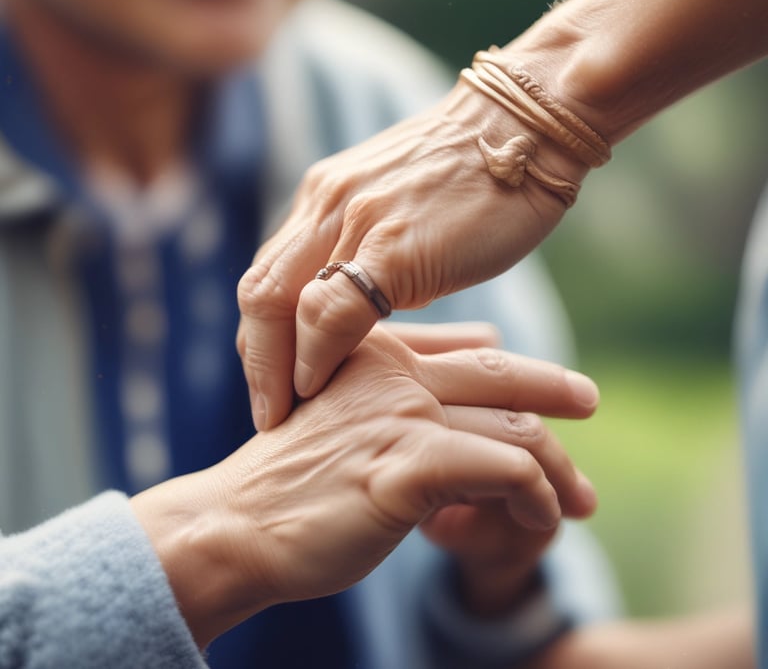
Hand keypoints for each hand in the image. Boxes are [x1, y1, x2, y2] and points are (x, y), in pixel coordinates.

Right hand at [132, 327, 597, 646]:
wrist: (236, 524)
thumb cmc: (294, 475)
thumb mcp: (345, 411)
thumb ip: (402, 376)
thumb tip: (473, 346)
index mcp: (378, 352)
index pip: (471, 350)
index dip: (516, 369)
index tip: (548, 390)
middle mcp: (395, 372)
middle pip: (502, 376)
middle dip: (555, 389)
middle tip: (591, 403)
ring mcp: (401, 414)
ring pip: (515, 428)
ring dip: (557, 469)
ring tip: (577, 501)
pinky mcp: (407, 464)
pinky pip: (505, 470)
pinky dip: (535, 497)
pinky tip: (541, 521)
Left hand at [237, 81, 588, 429]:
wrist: (525, 129)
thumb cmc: (477, 177)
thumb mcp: (402, 209)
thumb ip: (370, 249)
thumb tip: (362, 306)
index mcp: (325, 198)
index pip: (267, 277)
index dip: (261, 339)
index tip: (273, 382)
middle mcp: (326, 205)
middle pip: (256, 293)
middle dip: (254, 361)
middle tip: (265, 411)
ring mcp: (354, 222)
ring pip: (275, 303)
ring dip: (271, 367)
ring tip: (280, 411)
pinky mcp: (392, 245)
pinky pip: (329, 311)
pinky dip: (314, 356)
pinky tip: (317, 387)